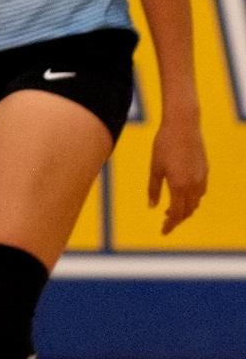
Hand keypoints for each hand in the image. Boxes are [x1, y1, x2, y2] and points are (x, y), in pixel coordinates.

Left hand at [153, 104, 209, 231]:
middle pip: (187, 212)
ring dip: (185, 211)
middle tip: (165, 224)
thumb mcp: (154, 167)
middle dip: (177, 220)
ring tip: (171, 212)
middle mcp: (193, 185)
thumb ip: (153, 189)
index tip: (163, 232)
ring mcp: (201, 179)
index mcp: (179, 185)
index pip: (176, 213)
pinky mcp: (205, 172)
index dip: (170, 224)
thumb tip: (152, 207)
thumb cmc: (164, 145)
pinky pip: (200, 193)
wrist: (183, 126)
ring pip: (195, 203)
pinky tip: (182, 197)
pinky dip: (192, 200)